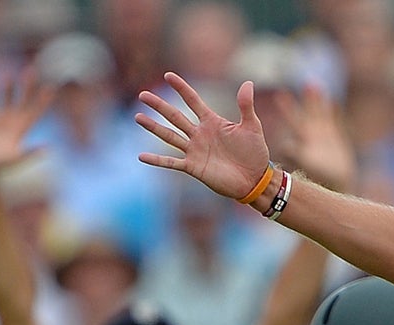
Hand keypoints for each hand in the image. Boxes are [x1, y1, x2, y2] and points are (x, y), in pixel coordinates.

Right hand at [0, 74, 56, 177]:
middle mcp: (12, 123)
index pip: (36, 111)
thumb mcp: (15, 160)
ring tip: (9, 75)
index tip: (51, 86)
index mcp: (21, 130)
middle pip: (23, 101)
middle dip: (28, 87)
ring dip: (8, 89)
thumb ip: (30, 153)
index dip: (43, 99)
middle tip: (32, 70)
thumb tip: (48, 148)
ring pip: (6, 100)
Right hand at [136, 73, 274, 201]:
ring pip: (170, 136)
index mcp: (212, 121)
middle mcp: (199, 134)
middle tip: (143, 95)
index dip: (181, 88)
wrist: (255, 179)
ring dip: (153, 127)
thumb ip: (246, 105)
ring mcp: (195, 150)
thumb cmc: (255, 152)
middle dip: (159, 105)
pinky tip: (141, 156)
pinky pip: (172, 162)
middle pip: (175, 116)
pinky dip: (157, 160)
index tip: (168, 75)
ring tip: (138, 117)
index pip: (193, 100)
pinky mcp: (193, 167)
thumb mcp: (252, 126)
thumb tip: (247, 82)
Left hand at [279, 83, 354, 193]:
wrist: (338, 181)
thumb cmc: (322, 175)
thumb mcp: (307, 163)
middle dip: (299, 102)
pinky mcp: (335, 138)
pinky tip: (333, 102)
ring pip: (318, 112)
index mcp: (304, 138)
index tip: (279, 96)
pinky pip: (334, 120)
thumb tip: (285, 145)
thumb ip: (297, 153)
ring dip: (315, 99)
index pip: (293, 121)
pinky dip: (333, 111)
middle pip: (304, 114)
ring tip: (312, 84)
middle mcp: (312, 134)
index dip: (287, 108)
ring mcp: (324, 135)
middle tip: (289, 90)